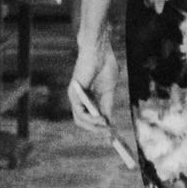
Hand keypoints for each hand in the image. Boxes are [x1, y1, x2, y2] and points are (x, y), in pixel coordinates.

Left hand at [68, 33, 136, 171]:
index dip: (101, 129)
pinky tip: (101, 119)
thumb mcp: (109, 90)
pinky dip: (90, 119)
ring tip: (107, 128)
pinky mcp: (74, 93)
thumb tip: (109, 124)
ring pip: (81, 120)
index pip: (91, 118)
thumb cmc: (105, 66)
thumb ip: (107, 106)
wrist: (100, 50)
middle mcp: (80, 99)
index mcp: (89, 98)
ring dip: (95, 127)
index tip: (112, 137)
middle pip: (85, 122)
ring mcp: (75, 97)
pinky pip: (79, 112)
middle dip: (98, 131)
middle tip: (110, 136)